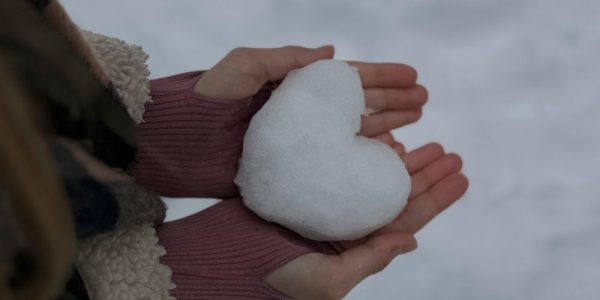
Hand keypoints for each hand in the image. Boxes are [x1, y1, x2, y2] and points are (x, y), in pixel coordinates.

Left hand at [194, 46, 427, 137]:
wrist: (183, 144)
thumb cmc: (209, 100)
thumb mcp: (245, 66)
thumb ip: (287, 59)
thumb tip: (330, 52)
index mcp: (295, 83)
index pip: (348, 78)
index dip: (383, 77)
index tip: (413, 77)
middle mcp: (303, 111)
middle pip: (359, 104)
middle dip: (394, 101)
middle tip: (424, 102)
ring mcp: (302, 138)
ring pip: (354, 130)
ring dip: (386, 126)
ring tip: (416, 125)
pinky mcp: (296, 164)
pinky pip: (339, 157)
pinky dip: (363, 155)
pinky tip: (386, 155)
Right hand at [265, 141, 468, 298]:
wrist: (228, 259)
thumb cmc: (277, 278)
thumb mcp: (329, 281)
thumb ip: (371, 259)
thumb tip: (411, 241)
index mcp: (359, 249)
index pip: (407, 220)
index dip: (437, 198)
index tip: (461, 176)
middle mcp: (349, 226)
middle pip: (397, 195)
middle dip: (426, 173)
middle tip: (450, 151)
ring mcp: (330, 206)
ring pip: (375, 179)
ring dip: (401, 160)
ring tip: (425, 140)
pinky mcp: (309, 189)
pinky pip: (345, 167)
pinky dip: (364, 152)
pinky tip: (382, 138)